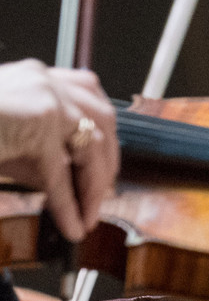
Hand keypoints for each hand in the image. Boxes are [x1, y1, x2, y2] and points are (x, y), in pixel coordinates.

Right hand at [0, 59, 117, 240]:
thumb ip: (37, 152)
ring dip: (93, 185)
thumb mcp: (7, 140)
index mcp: (35, 76)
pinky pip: (60, 172)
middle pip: (101, 118)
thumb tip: (70, 183)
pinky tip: (73, 224)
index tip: (104, 166)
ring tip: (89, 215)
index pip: (88, 98)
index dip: (102, 135)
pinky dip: (69, 203)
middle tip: (101, 195)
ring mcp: (43, 97)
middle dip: (107, 160)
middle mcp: (43, 80)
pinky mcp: (38, 121)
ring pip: (90, 144)